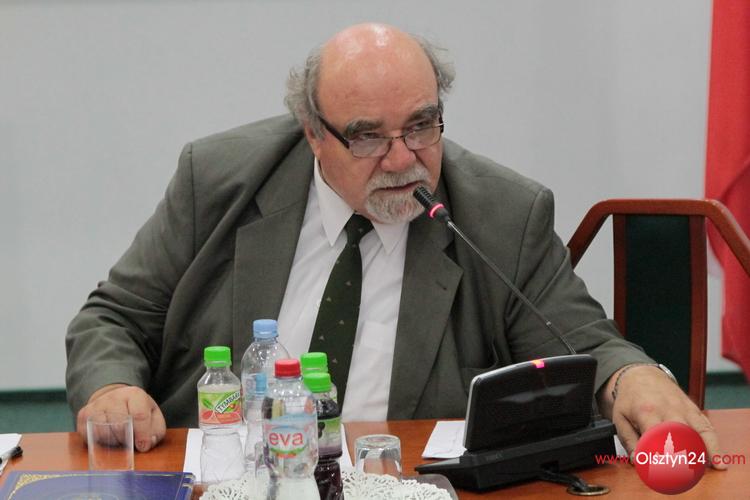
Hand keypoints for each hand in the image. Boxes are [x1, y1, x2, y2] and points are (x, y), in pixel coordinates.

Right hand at [77, 384, 165, 452]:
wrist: (114, 400)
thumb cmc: (137, 412)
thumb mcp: (153, 417)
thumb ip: (156, 431)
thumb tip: (145, 445)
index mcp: (134, 394)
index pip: (139, 415)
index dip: (143, 435)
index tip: (143, 446)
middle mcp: (113, 397)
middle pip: (120, 426)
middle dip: (127, 439)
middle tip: (130, 440)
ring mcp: (96, 405)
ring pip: (104, 432)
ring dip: (114, 441)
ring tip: (119, 438)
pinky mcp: (83, 415)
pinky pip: (91, 436)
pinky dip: (100, 442)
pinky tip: (108, 437)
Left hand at [598, 365, 726, 469]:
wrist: (641, 375)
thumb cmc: (630, 398)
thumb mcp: (620, 417)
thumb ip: (628, 440)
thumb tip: (637, 461)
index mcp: (647, 411)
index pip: (657, 435)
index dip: (661, 453)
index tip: (664, 468)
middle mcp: (668, 408)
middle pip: (683, 432)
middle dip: (688, 452)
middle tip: (689, 471)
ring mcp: (683, 407)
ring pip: (700, 428)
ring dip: (708, 447)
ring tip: (714, 465)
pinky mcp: (693, 408)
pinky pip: (706, 425)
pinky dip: (713, 441)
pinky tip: (716, 456)